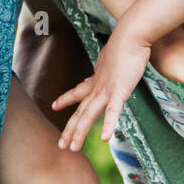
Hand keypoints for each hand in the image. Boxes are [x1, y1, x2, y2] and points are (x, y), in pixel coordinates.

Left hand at [50, 25, 151, 150]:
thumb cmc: (125, 43)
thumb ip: (108, 66)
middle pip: (80, 111)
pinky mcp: (119, 91)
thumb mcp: (112, 57)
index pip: (77, 92)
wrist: (130, 35)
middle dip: (69, 129)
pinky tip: (105, 138)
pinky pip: (113, 112)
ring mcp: (106, 90)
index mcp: (96, 79)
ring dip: (80, 132)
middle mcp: (97, 87)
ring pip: (89, 115)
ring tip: (72, 148)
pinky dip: (109, 125)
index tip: (54, 105)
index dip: (65, 99)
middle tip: (60, 144)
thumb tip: (107, 64)